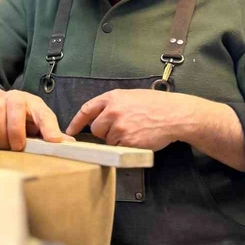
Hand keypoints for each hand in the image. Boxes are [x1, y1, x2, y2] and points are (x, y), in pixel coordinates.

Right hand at [0, 89, 74, 150]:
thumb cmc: (20, 117)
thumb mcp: (37, 122)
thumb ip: (50, 133)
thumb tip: (70, 144)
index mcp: (34, 104)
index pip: (44, 114)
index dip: (50, 128)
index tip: (54, 142)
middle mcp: (16, 98)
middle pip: (16, 107)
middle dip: (16, 131)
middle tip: (17, 147)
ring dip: (0, 135)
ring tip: (5, 146)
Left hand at [65, 89, 205, 150]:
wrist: (175, 114)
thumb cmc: (155, 105)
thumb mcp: (130, 96)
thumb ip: (112, 105)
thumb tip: (96, 118)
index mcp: (112, 98)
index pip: (86, 110)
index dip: (76, 122)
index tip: (70, 131)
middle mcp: (113, 111)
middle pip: (96, 129)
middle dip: (104, 132)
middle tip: (121, 128)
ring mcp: (120, 127)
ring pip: (108, 140)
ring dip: (117, 139)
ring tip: (134, 131)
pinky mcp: (128, 141)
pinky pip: (118, 148)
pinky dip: (125, 147)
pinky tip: (138, 138)